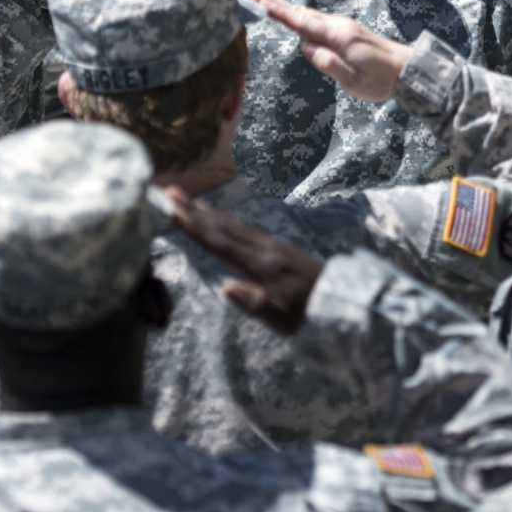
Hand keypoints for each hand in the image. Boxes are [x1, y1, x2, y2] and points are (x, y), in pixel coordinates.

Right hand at [165, 186, 324, 332]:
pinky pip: (246, 228)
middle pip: (224, 226)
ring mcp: (273, 244)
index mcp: (262, 265)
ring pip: (234, 224)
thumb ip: (254, 303)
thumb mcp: (280, 319)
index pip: (222, 244)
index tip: (173, 211)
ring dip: (209, 212)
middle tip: (170, 192)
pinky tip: (220, 218)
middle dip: (195, 210)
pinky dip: (227, 220)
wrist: (341, 301)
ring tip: (187, 200)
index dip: (196, 228)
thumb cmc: (307, 315)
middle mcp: (265, 248)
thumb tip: (225, 288)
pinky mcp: (279, 245)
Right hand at [248, 0, 412, 101]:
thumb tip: (306, 48)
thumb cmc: (383, 80)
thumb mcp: (354, 81)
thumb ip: (329, 64)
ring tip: (263, 0)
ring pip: (309, 15)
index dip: (279, 12)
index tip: (258, 1)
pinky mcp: (347, 32)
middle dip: (276, 3)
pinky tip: (291, 16)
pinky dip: (299, 16)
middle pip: (302, 13)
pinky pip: (317, 20)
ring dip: (286, 8)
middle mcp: (340, 26)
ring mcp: (344, 26)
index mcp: (339, 36)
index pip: (303, 22)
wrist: (410, 71)